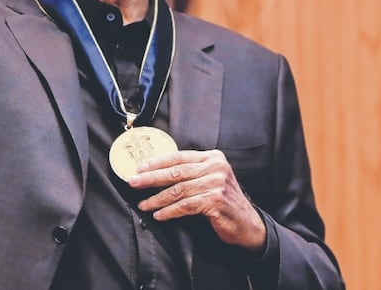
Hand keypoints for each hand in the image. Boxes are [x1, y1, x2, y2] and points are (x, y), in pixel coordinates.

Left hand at [129, 149, 266, 252]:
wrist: (247, 223)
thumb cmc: (224, 202)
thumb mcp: (211, 180)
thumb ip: (192, 173)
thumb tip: (158, 173)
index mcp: (213, 157)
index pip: (179, 157)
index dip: (157, 162)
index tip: (140, 168)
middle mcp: (216, 167)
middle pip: (176, 171)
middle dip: (151, 178)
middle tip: (134, 182)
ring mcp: (217, 184)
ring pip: (179, 190)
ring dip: (157, 198)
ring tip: (144, 204)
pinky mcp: (216, 201)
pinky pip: (186, 206)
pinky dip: (170, 211)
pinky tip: (159, 215)